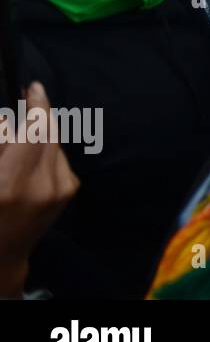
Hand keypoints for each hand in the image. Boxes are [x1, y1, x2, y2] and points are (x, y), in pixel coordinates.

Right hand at [0, 82, 79, 298]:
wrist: (1, 255)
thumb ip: (1, 143)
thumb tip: (9, 121)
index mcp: (10, 185)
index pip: (35, 132)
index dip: (36, 105)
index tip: (33, 86)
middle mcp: (43, 187)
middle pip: (48, 131)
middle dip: (37, 113)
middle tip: (26, 98)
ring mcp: (60, 190)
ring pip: (55, 141)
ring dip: (40, 131)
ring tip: (18, 138)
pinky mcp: (70, 190)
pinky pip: (59, 154)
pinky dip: (45, 148)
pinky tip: (29, 157)